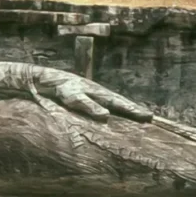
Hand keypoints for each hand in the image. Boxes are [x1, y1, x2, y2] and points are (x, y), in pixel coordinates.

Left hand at [35, 69, 152, 122]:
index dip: (134, 110)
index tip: (149, 117)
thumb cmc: (60, 88)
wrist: (46, 79)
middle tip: (149, 117)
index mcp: (100, 93)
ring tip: (136, 116)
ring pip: (113, 103)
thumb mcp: (74, 98)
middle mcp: (99, 93)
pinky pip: (103, 104)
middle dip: (134, 109)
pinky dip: (111, 109)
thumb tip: (107, 116)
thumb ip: (89, 106)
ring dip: (124, 109)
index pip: (121, 103)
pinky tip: (112, 114)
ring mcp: (93, 94)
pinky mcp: (85, 97)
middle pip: (120, 102)